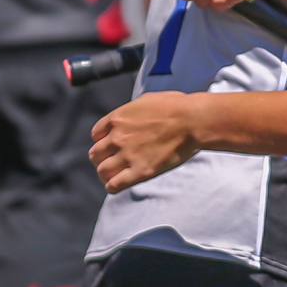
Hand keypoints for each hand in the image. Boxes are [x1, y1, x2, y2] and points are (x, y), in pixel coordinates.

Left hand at [89, 93, 205, 192]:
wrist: (191, 121)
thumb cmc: (175, 107)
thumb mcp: (146, 100)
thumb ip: (132, 111)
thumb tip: (131, 117)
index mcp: (117, 118)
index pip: (96, 135)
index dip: (102, 141)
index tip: (109, 145)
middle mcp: (117, 137)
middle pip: (95, 154)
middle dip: (101, 159)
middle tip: (110, 162)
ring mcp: (127, 156)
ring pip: (102, 171)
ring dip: (105, 174)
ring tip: (112, 176)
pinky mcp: (140, 172)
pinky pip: (115, 185)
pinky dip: (113, 187)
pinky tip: (117, 186)